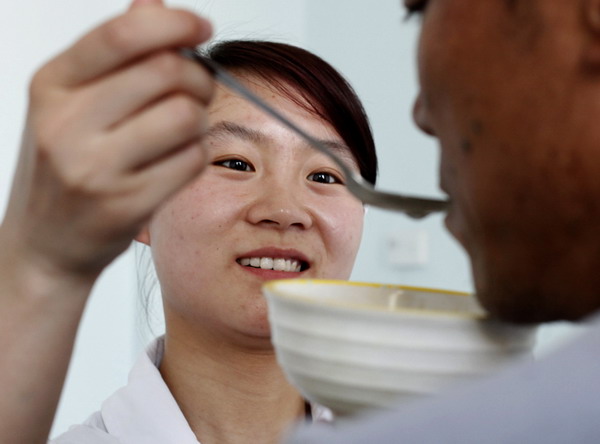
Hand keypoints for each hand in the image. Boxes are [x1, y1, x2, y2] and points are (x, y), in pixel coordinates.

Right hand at [1, 0, 213, 280]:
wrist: (44, 244)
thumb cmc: (63, 168)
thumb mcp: (71, 103)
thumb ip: (113, 55)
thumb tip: (154, 5)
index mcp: (51, 86)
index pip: (122, 35)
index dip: (174, 24)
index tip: (200, 27)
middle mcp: (66, 124)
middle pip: (167, 72)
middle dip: (197, 76)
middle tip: (196, 89)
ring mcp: (95, 169)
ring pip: (186, 116)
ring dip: (200, 118)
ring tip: (183, 129)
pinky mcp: (127, 205)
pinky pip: (192, 160)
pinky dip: (197, 154)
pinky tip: (177, 159)